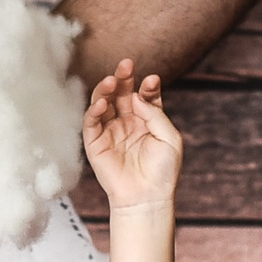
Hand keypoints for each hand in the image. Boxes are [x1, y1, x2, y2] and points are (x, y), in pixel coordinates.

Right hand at [83, 57, 180, 210]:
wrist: (148, 198)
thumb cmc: (163, 171)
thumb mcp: (170, 138)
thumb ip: (155, 114)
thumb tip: (136, 96)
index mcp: (147, 120)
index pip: (144, 95)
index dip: (147, 86)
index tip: (152, 80)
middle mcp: (127, 122)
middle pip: (122, 94)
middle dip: (124, 78)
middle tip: (127, 64)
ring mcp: (110, 131)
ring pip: (104, 103)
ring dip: (106, 89)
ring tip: (113, 80)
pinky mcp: (95, 143)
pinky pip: (91, 122)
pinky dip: (93, 110)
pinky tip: (101, 102)